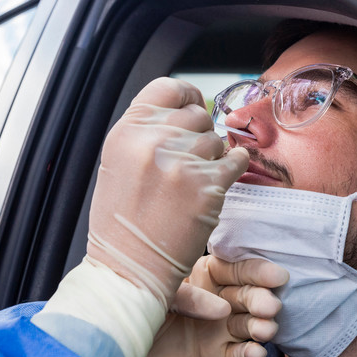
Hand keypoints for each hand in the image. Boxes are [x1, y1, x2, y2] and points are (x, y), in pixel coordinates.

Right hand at [85, 78, 248, 306]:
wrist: (129, 268)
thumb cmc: (123, 221)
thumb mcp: (119, 163)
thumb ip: (146, 133)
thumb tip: (184, 109)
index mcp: (126, 131)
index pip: (167, 88)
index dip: (187, 96)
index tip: (194, 106)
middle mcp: (152, 140)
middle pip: (197, 115)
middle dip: (199, 135)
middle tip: (190, 162)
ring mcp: (181, 162)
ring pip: (216, 140)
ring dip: (214, 158)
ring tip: (195, 181)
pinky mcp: (207, 186)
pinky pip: (236, 160)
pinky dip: (235, 167)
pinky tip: (222, 179)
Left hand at [126, 255, 288, 356]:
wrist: (114, 351)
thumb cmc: (134, 309)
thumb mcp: (157, 291)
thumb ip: (190, 296)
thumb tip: (222, 308)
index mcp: (208, 276)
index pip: (238, 270)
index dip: (258, 272)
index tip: (277, 276)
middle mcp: (221, 301)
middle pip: (249, 297)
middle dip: (261, 301)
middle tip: (269, 308)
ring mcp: (221, 331)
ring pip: (249, 326)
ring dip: (260, 328)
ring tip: (264, 331)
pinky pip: (239, 356)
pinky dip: (250, 355)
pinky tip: (254, 354)